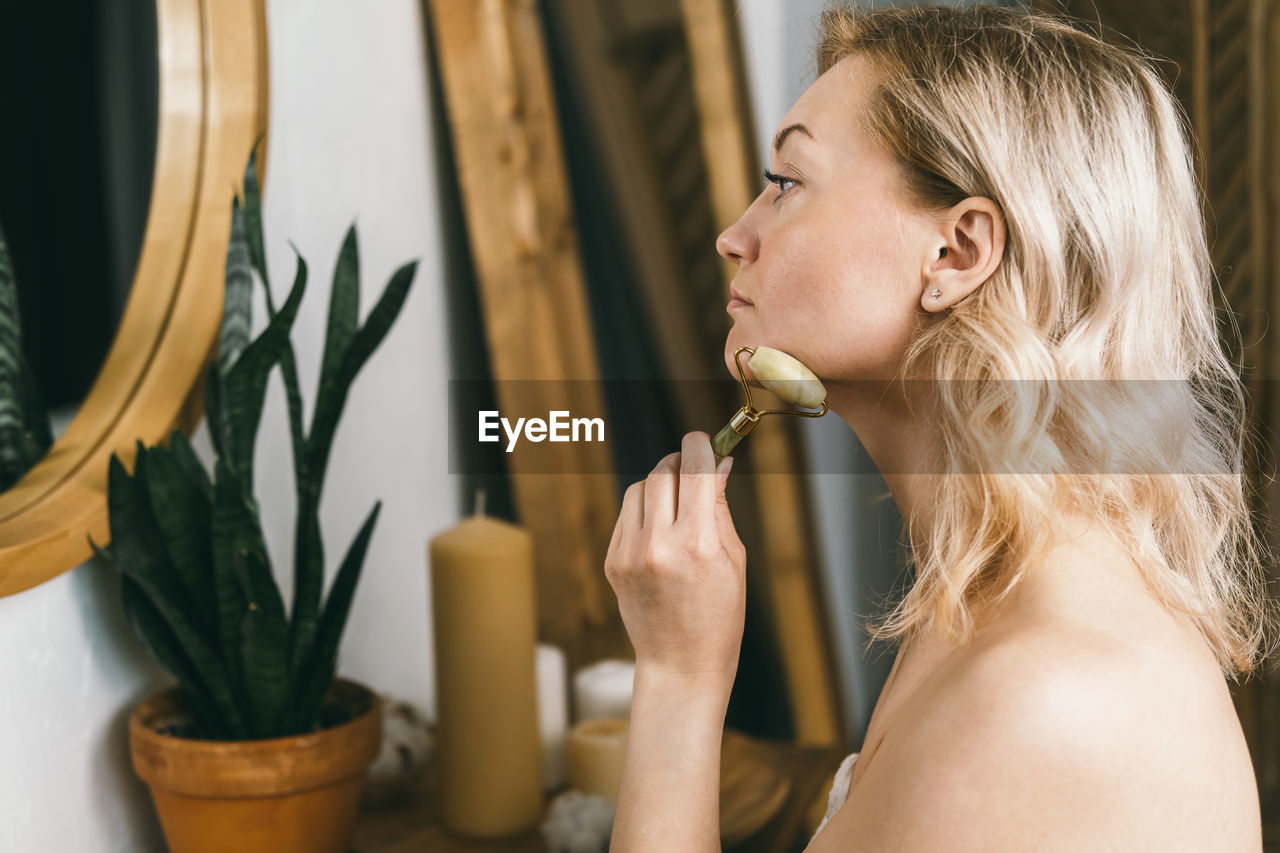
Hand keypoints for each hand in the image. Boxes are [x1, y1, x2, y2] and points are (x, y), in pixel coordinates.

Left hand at [604, 431, 746, 686]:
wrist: (680, 664)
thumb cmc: (719, 616)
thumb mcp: (734, 559)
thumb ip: (720, 507)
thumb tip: (718, 463)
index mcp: (698, 544)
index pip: (694, 470)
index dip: (700, 446)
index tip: (703, 438)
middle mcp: (659, 545)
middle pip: (663, 472)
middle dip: (679, 460)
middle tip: (692, 465)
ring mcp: (630, 554)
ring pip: (639, 488)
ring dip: (660, 483)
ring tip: (677, 501)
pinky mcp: (612, 562)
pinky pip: (625, 514)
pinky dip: (643, 509)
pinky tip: (659, 528)